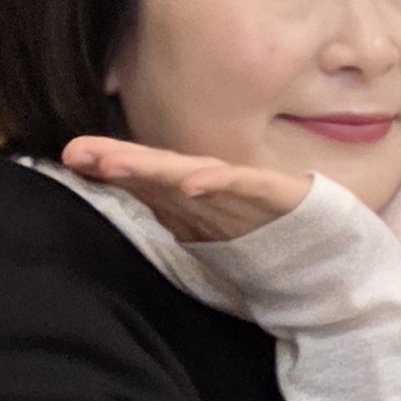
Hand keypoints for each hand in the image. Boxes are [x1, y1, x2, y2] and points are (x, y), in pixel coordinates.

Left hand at [57, 134, 317, 245]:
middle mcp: (214, 186)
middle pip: (159, 170)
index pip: (144, 177)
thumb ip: (162, 204)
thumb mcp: (204, 223)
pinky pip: (243, 185)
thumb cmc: (263, 228)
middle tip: (78, 152)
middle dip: (119, 160)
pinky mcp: (275, 194)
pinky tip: (192, 182)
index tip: (70, 156)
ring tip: (117, 164)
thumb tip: (109, 182)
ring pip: (192, 174)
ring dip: (154, 168)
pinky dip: (217, 181)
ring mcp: (243, 188)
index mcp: (194, 195)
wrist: (329, 248)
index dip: (108, 165)